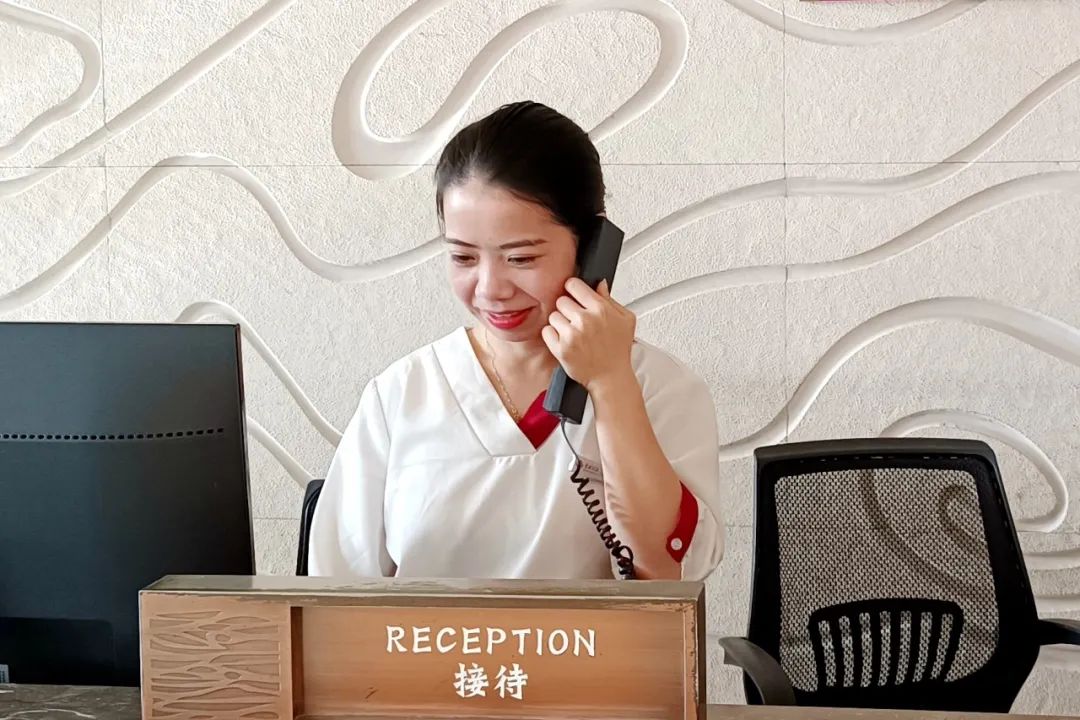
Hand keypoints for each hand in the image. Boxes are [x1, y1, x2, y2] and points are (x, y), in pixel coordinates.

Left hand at [541, 278, 636, 392]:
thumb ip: (611, 299)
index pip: (573, 284)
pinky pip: (546, 331)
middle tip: (576, 320)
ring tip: (572, 333)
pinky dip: (552, 336)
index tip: (573, 294)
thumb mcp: (625, 320)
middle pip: (561, 300)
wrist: (610, 377)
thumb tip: (600, 283)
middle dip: (567, 309)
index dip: (572, 289)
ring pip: (553, 316)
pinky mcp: (560, 348)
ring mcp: (572, 335)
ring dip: (560, 323)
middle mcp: (585, 320)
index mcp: (600, 309)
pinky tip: (564, 340)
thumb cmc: (618, 350)